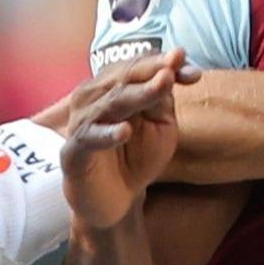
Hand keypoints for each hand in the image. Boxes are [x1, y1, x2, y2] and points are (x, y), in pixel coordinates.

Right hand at [59, 49, 191, 233]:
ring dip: (137, 94)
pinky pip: (90, 139)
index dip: (161, 64)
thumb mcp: (159, 124)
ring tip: (162, 87)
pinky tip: (125, 131)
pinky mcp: (74, 152)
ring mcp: (82, 124)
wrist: (115, 200)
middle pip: (122, 78)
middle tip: (173, 70)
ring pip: (110, 103)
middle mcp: (92, 98)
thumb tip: (174, 68)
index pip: (136, 67)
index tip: (189, 65)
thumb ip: (163, 98)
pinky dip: (107, 134)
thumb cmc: (136, 156)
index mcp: (112, 87)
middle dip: (150, 71)